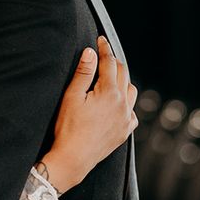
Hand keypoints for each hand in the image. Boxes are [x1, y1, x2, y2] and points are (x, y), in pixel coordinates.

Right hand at [38, 36, 137, 194]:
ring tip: (110, 77)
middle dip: (113, 61)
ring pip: (131, 91)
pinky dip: (126, 102)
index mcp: (109, 93)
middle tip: (103, 54)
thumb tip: (91, 52)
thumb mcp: (72, 96)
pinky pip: (131, 111)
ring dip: (122, 80)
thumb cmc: (68, 127)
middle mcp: (122, 104)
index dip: (104, 49)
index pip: (109, 63)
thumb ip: (83, 72)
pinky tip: (116, 104)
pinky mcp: (124, 132)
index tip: (100, 40)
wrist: (73, 159)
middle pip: (122, 73)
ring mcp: (126, 119)